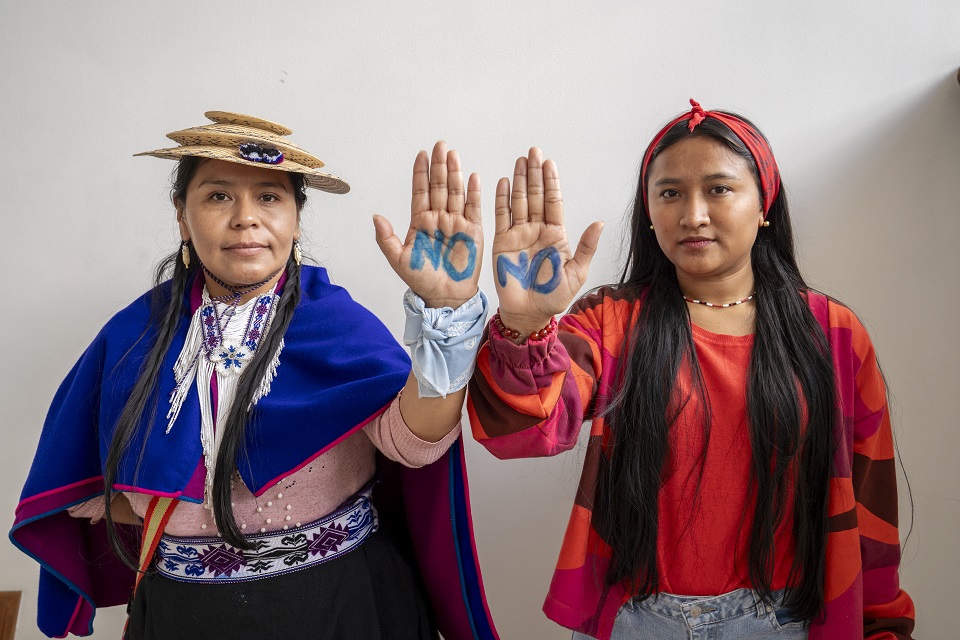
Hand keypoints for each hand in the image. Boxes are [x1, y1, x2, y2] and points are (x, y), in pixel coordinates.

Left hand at [374, 141, 481, 308]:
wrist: (445, 297)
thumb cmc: (422, 280)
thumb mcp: (399, 260)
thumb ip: (386, 239)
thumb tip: (376, 216)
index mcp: (420, 222)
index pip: (420, 191)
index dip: (421, 173)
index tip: (421, 154)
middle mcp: (438, 218)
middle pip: (438, 186)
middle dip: (439, 166)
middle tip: (440, 145)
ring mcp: (456, 223)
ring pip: (455, 192)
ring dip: (454, 173)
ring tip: (453, 155)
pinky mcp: (473, 231)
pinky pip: (474, 208)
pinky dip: (474, 193)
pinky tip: (472, 177)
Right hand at [492, 147, 602, 335]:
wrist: (529, 313)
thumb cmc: (554, 296)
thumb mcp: (576, 272)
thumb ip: (586, 247)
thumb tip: (599, 223)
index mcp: (556, 234)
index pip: (554, 202)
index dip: (551, 182)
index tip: (549, 163)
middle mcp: (537, 230)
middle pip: (536, 196)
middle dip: (534, 174)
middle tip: (533, 151)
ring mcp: (519, 234)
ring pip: (519, 201)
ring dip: (519, 181)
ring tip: (519, 161)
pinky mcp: (502, 243)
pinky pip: (501, 217)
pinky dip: (501, 200)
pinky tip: (501, 182)